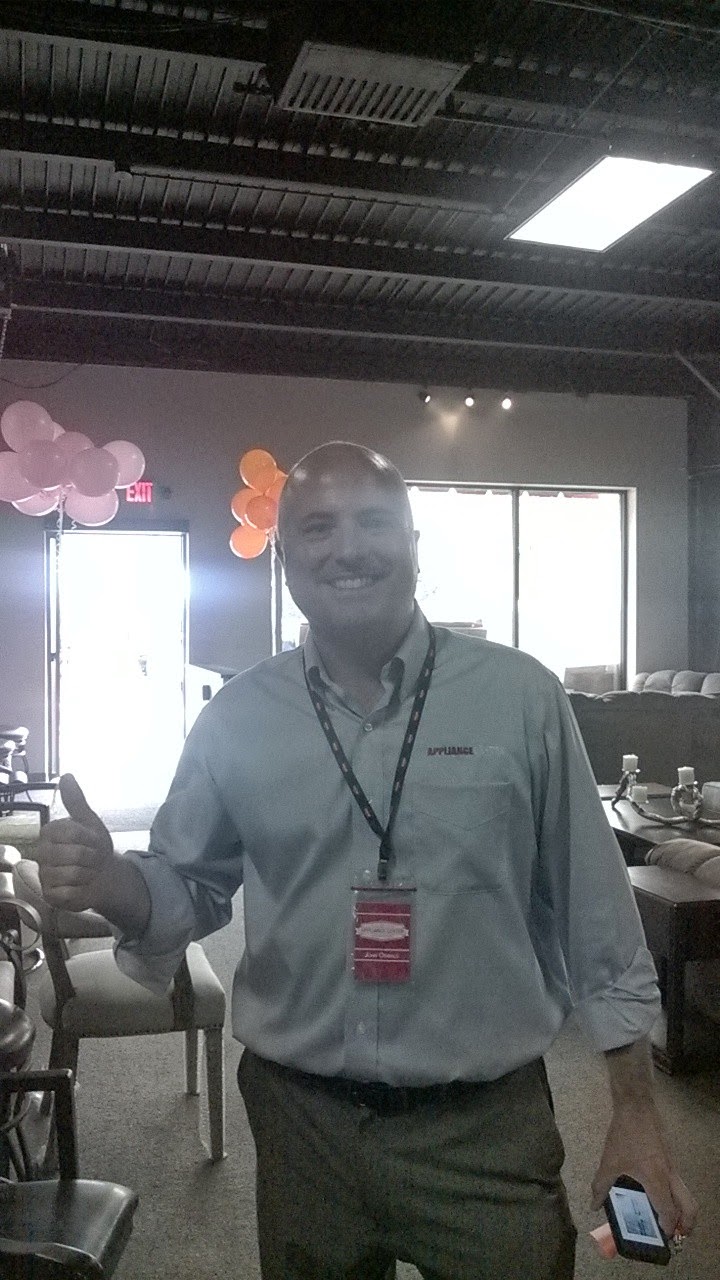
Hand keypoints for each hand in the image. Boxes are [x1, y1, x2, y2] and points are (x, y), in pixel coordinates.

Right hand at [34, 773, 114, 912]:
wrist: (104, 874)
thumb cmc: (94, 847)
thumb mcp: (90, 822)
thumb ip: (76, 801)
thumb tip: (66, 776)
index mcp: (49, 833)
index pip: (71, 832)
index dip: (91, 838)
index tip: (94, 841)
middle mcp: (41, 854)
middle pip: (74, 854)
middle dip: (93, 857)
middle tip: (93, 859)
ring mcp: (44, 876)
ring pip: (73, 874)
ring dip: (90, 873)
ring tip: (89, 872)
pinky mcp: (50, 896)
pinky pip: (69, 892)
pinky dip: (82, 890)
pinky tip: (82, 887)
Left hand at [591, 1100, 697, 1237]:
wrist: (637, 1107)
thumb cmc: (625, 1135)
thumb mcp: (609, 1161)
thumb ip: (601, 1185)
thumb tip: (594, 1205)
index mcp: (656, 1180)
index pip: (669, 1211)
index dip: (668, 1227)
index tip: (662, 1237)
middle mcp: (670, 1176)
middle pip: (689, 1206)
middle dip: (687, 1224)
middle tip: (676, 1235)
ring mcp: (672, 1167)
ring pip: (686, 1194)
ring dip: (682, 1210)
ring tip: (667, 1219)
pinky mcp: (670, 1159)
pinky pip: (678, 1184)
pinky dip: (674, 1196)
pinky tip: (656, 1195)